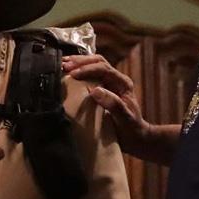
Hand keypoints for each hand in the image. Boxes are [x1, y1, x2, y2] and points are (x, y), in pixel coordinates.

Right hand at [62, 54, 177, 164]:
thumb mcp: (125, 119)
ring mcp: (110, 82)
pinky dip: (79, 71)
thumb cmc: (131, 129)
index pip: (104, 68)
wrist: (135, 138)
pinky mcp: (103, 88)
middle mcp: (117, 79)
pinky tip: (68, 73)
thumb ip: (114, 104)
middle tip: (64, 66)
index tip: (73, 75)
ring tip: (62, 64)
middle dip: (80, 62)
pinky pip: (90, 74)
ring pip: (93, 65)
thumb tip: (95, 91)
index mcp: (123, 83)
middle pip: (98, 61)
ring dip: (78, 64)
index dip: (87, 69)